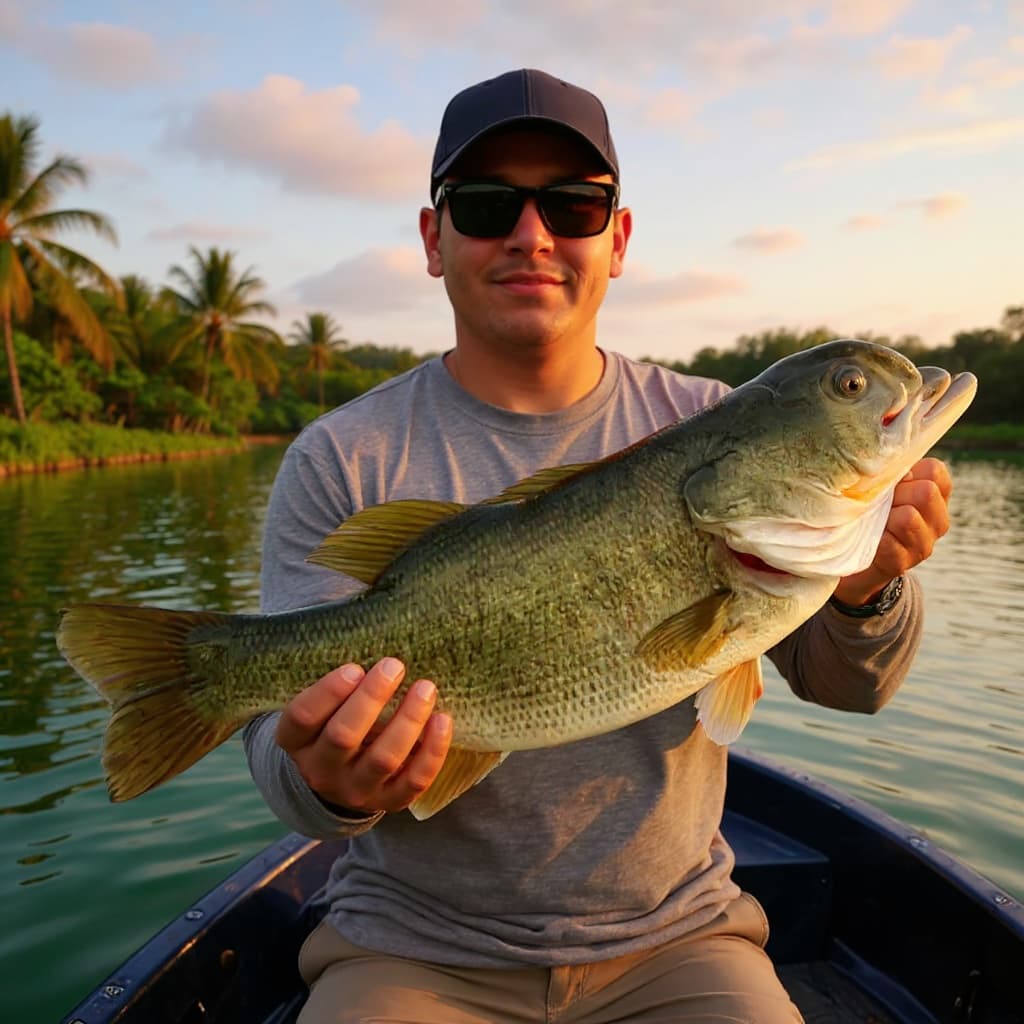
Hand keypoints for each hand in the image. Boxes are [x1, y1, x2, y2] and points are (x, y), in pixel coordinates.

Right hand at [275, 657, 451, 814]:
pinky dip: (432, 752)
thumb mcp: (320, 704)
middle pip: (343, 736)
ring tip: (426, 688)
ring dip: (408, 721)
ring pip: (383, 759)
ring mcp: (355, 790)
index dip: (328, 692)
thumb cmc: (333, 720)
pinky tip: (442, 720)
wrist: (339, 777)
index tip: (354, 667)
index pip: (302, 718)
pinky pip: (414, 781)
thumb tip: (376, 638)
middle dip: (371, 699)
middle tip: (394, 666)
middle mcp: (320, 770)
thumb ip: (337, 681)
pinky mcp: (388, 801)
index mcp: (295, 741)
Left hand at [833, 457, 952, 605]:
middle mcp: (938, 521)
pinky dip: (874, 538)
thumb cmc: (870, 512)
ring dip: (884, 516)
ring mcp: (924, 544)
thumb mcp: (884, 487)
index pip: (935, 471)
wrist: (854, 558)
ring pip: (908, 517)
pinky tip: (867, 538)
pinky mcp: (902, 562)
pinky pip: (889, 542)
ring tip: (872, 521)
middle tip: (877, 503)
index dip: (908, 472)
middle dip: (896, 494)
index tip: (892, 483)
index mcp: (937, 495)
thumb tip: (883, 457)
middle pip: (925, 492)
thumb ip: (892, 471)